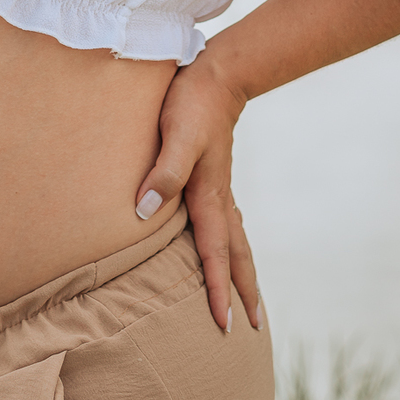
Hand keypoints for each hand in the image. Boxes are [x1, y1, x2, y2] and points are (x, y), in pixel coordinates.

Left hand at [133, 48, 263, 335]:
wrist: (217, 72)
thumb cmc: (192, 103)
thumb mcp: (175, 136)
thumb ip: (163, 173)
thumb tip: (145, 213)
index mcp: (209, 195)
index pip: (216, 253)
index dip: (218, 289)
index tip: (226, 325)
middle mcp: (219, 196)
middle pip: (236, 253)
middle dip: (244, 290)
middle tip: (254, 327)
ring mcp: (220, 185)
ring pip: (236, 238)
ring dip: (242, 269)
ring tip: (249, 296)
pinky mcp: (214, 173)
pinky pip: (228, 220)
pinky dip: (233, 242)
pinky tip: (226, 241)